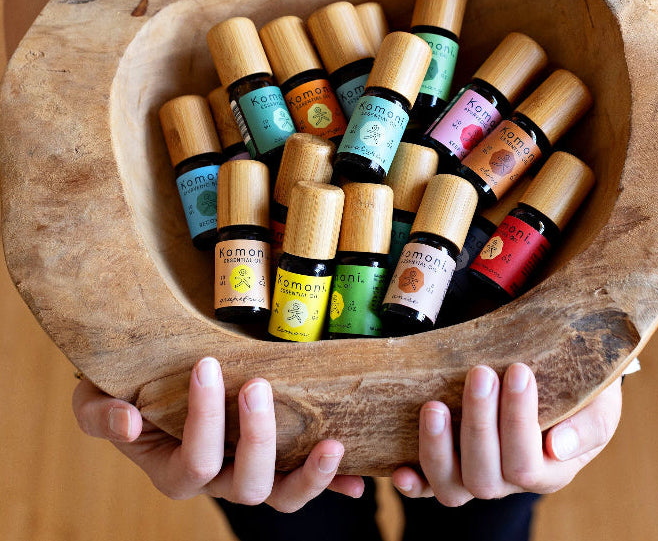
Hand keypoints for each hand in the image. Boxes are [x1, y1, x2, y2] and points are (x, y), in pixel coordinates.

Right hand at [72, 357, 364, 510]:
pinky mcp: (278, 459)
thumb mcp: (96, 399)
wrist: (155, 382)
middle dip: (257, 437)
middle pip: (245, 483)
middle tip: (259, 386)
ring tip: (333, 444)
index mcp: (176, 470)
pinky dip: (334, 483)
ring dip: (310, 474)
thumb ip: (101, 414)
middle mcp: (218, 479)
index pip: (194, 460)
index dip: (202, 419)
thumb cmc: (127, 389)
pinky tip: (359, 478)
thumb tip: (128, 420)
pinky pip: (306, 482)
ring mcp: (251, 471)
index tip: (207, 364)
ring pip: (282, 494)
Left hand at [391, 363, 621, 505]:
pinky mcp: (448, 464)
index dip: (520, 421)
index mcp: (549, 470)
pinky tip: (400, 469)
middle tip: (480, 373)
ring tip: (433, 406)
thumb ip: (588, 425)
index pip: (528, 463)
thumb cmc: (580, 390)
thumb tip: (557, 447)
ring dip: (437, 447)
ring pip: (452, 486)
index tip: (519, 370)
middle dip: (480, 422)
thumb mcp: (599, 403)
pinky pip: (427, 486)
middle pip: (486, 474)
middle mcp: (508, 481)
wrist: (557, 376)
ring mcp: (475, 474)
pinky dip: (413, 482)